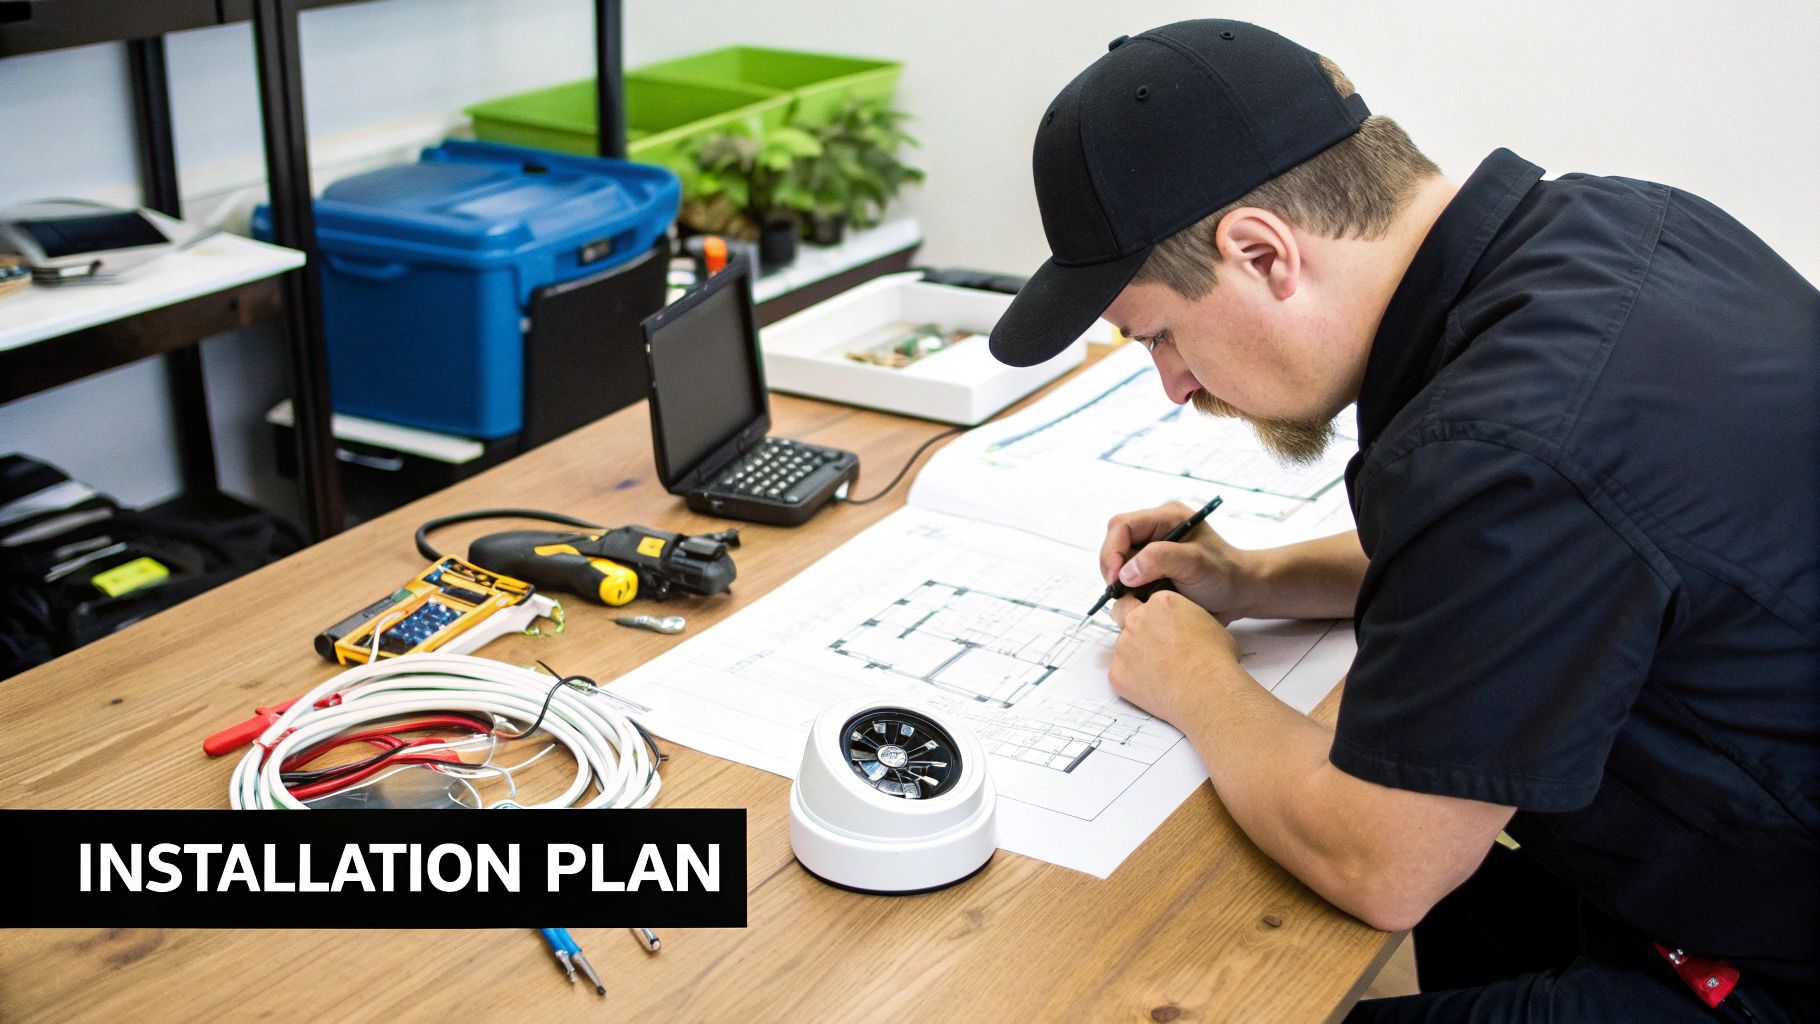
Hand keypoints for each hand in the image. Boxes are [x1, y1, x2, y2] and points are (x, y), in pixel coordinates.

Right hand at [1099, 502, 1259, 622]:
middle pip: (1116, 542)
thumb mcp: (1196, 564)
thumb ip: (1160, 560)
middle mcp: (1155, 529)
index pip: (1122, 526)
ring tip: (1137, 598)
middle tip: (1121, 592)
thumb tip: (1125, 573)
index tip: (1116, 580)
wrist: (1240, 594)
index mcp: (1166, 517)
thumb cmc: (1225, 575)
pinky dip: (1129, 591)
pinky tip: (1143, 601)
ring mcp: (1152, 549)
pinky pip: (1127, 577)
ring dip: (1121, 582)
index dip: (1113, 551)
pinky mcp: (1151, 568)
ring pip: (1119, 562)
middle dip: (1114, 568)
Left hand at [1107, 590, 1243, 725]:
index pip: (1145, 600)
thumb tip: (1181, 627)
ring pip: (1123, 647)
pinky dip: (1132, 679)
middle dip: (1134, 627)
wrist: (1207, 690)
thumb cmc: (1215, 658)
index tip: (1159, 626)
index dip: (1152, 614)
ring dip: (1135, 655)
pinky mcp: (1117, 672)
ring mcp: (1123, 646)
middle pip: (1123, 615)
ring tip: (1160, 672)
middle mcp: (1136, 619)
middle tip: (1152, 646)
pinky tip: (1154, 686)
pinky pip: (1119, 672)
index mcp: (1160, 602)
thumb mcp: (1207, 622)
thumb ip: (1183, 617)